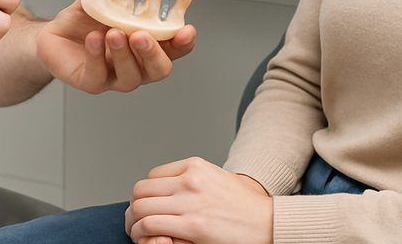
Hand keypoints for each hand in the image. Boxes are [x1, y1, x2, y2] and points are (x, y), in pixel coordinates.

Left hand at [36, 0, 195, 93]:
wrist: (55, 34)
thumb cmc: (86, 20)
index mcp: (148, 42)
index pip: (175, 47)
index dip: (183, 41)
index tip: (186, 29)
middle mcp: (137, 63)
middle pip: (159, 69)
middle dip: (153, 52)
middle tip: (141, 34)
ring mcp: (116, 76)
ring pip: (131, 76)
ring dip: (124, 54)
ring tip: (113, 33)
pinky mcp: (92, 82)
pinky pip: (98, 75)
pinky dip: (96, 56)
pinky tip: (93, 39)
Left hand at [125, 158, 271, 243]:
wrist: (267, 222)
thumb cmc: (243, 205)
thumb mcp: (216, 178)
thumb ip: (191, 179)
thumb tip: (165, 191)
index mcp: (194, 166)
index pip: (151, 176)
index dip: (145, 194)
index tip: (147, 206)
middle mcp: (190, 180)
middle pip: (141, 190)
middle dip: (134, 207)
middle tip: (136, 221)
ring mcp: (190, 202)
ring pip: (140, 208)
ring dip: (133, 222)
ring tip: (138, 232)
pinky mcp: (193, 226)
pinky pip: (151, 226)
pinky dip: (142, 233)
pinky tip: (147, 239)